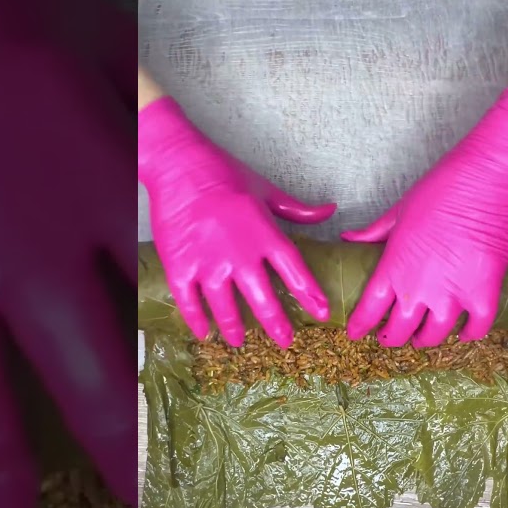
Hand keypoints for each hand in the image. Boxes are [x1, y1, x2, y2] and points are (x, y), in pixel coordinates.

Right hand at [0, 0, 142, 507]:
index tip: (191, 429)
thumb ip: (190, 146)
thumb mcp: (114, 58)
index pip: (160, 323)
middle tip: (125, 499)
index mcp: (97, 202)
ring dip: (0, 470)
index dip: (180, 387)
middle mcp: (20, 252)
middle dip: (114, 454)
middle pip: (88, 385)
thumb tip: (299, 205)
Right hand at [139, 98, 334, 348]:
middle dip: (276, 325)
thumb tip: (328, 211)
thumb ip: (297, 209)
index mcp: (265, 236)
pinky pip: (189, 303)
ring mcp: (208, 265)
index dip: (311, 296)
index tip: (321, 314)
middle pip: (263, 301)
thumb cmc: (223, 172)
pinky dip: (197, 321)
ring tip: (240, 341)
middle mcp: (239, 256)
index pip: (296, 273)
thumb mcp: (265, 189)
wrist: (179, 165)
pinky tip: (204, 333)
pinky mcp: (180, 267)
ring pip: (226, 309)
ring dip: (235, 329)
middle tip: (285, 341)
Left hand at [343, 77, 507, 346]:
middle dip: (392, 338)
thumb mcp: (398, 211)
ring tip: (423, 337)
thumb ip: (372, 233)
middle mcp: (418, 290)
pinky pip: (475, 330)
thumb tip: (348, 239)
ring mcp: (452, 296)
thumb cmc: (440, 188)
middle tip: (392, 336)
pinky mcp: (484, 295)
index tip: (356, 333)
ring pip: (434, 337)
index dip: (360, 327)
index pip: (368, 312)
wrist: (486, 178)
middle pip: (398, 333)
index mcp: (393, 269)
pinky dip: (468, 335)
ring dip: (426, 340)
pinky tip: (463, 333)